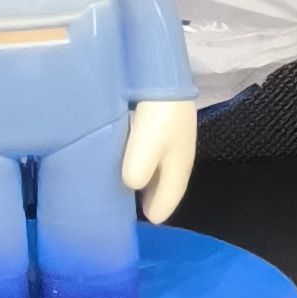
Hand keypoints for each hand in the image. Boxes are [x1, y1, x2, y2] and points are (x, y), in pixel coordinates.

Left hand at [122, 96, 198, 222]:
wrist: (168, 76)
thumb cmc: (158, 115)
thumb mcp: (146, 147)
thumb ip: (138, 172)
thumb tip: (131, 186)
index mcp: (178, 172)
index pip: (164, 208)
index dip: (145, 216)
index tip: (121, 220)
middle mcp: (180, 163)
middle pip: (163, 193)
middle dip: (144, 202)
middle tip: (116, 205)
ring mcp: (175, 146)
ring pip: (158, 176)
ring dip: (142, 184)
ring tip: (116, 186)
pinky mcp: (166, 131)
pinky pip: (153, 160)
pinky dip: (140, 166)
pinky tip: (123, 161)